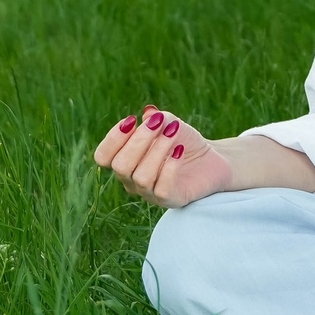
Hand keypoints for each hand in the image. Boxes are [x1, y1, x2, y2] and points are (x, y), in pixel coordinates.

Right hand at [92, 105, 234, 207]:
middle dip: (139, 140)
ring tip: (174, 133)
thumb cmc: (183, 140)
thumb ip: (157, 119)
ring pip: (141, 176)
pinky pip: (161, 188)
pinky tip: (180, 150)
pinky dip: (170, 166)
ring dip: (158, 149)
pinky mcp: (170, 200)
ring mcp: (150, 193)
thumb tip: (148, 114)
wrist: (212, 159)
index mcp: (125, 162)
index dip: (113, 138)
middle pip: (120, 166)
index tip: (132, 119)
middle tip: (158, 122)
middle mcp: (132, 180)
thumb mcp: (169, 124)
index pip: (103, 157)